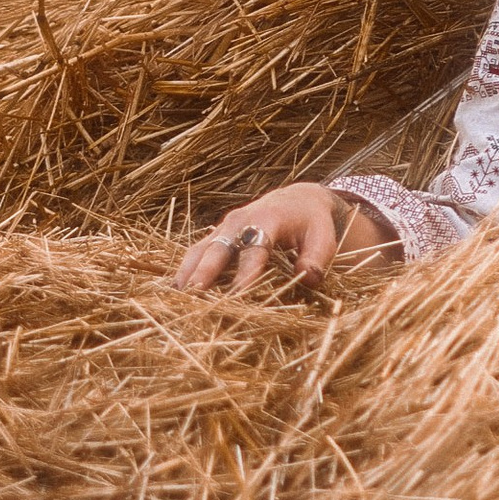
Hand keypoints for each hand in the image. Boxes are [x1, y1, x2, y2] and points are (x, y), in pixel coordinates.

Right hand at [172, 180, 381, 293]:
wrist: (296, 201)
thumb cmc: (311, 223)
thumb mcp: (324, 237)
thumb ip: (317, 258)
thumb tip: (307, 278)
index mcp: (268, 219)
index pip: (254, 249)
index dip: (246, 273)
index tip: (237, 296)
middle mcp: (240, 221)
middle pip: (218, 248)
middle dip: (205, 272)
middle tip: (193, 296)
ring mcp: (224, 227)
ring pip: (200, 250)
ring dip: (187, 272)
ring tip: (176, 298)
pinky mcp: (216, 235)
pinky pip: (196, 252)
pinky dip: (184, 270)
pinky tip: (174, 291)